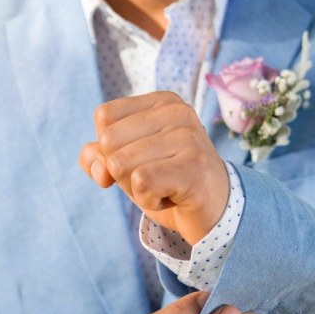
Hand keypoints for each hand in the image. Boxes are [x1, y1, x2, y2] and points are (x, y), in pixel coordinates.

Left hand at [79, 92, 229, 244]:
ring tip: (166, 187)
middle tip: (156, 178)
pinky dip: (148, 200)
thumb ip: (99, 157)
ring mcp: (188, 138)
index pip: (104, 117)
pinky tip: (172, 198)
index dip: (112, 149)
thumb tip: (99, 168)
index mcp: (162, 101)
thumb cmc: (168, 184)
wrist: (215, 212)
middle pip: (108, 141)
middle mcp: (178, 112)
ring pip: (120, 164)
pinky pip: (140, 183)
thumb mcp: (128, 165)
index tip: (144, 160)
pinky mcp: (193, 167)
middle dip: (122, 172)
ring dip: (136, 189)